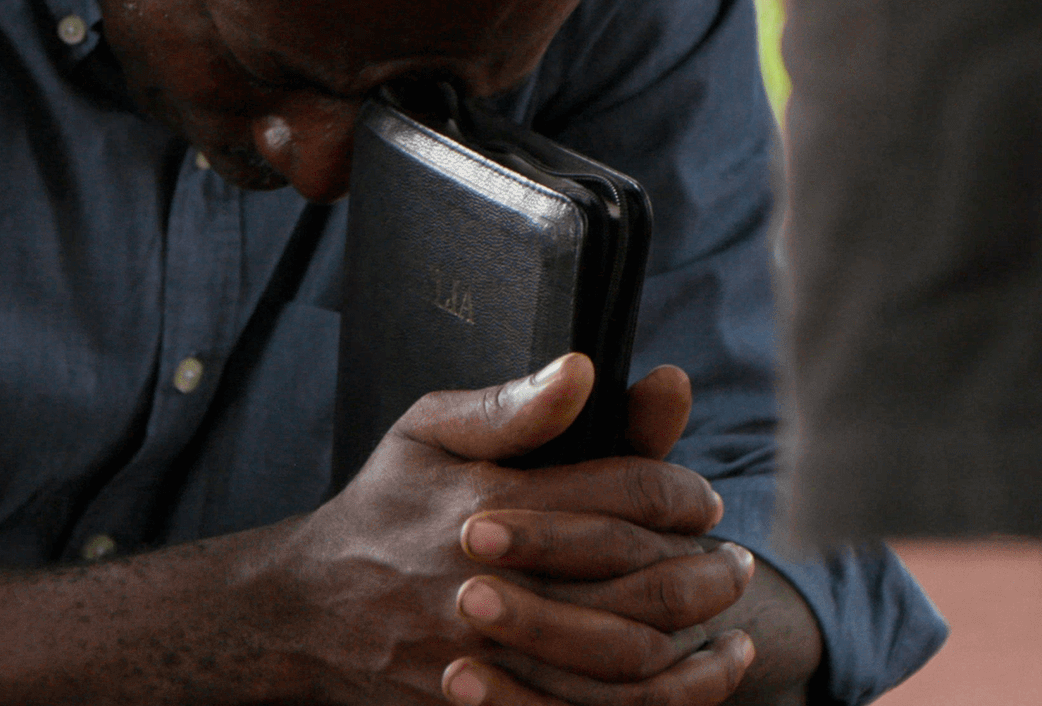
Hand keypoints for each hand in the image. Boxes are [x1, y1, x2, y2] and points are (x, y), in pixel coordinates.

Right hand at [278, 354, 756, 705]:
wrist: (306, 610)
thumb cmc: (381, 507)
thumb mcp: (426, 431)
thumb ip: (510, 406)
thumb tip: (584, 368)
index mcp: (485, 502)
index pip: (621, 491)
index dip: (680, 492)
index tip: (701, 499)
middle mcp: (493, 581)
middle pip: (638, 580)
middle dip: (707, 568)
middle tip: (735, 559)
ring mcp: (491, 653)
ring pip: (629, 660)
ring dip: (699, 639)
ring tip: (730, 618)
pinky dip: (665, 701)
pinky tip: (698, 676)